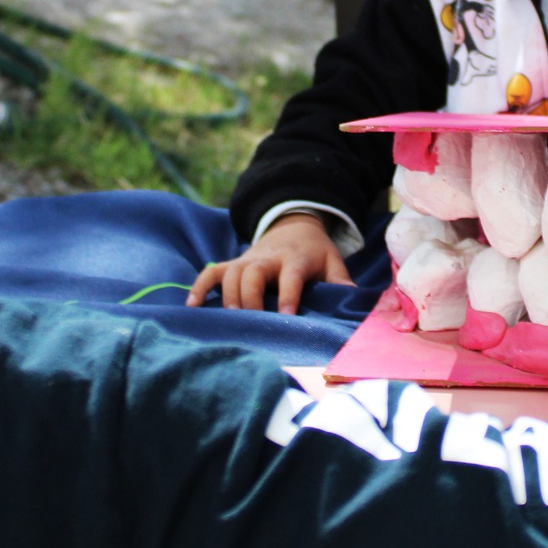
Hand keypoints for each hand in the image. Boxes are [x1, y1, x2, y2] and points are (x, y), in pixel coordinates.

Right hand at [186, 212, 351, 314]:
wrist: (294, 225)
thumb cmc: (315, 252)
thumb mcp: (333, 261)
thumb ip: (341, 280)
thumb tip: (355, 301)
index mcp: (295, 258)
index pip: (291, 275)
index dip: (288, 294)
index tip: (286, 315)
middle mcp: (268, 258)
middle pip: (254, 272)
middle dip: (250, 297)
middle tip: (252, 322)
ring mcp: (248, 259)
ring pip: (232, 273)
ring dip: (229, 296)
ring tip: (231, 322)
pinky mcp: (234, 263)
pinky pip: (212, 272)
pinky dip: (200, 286)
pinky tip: (192, 306)